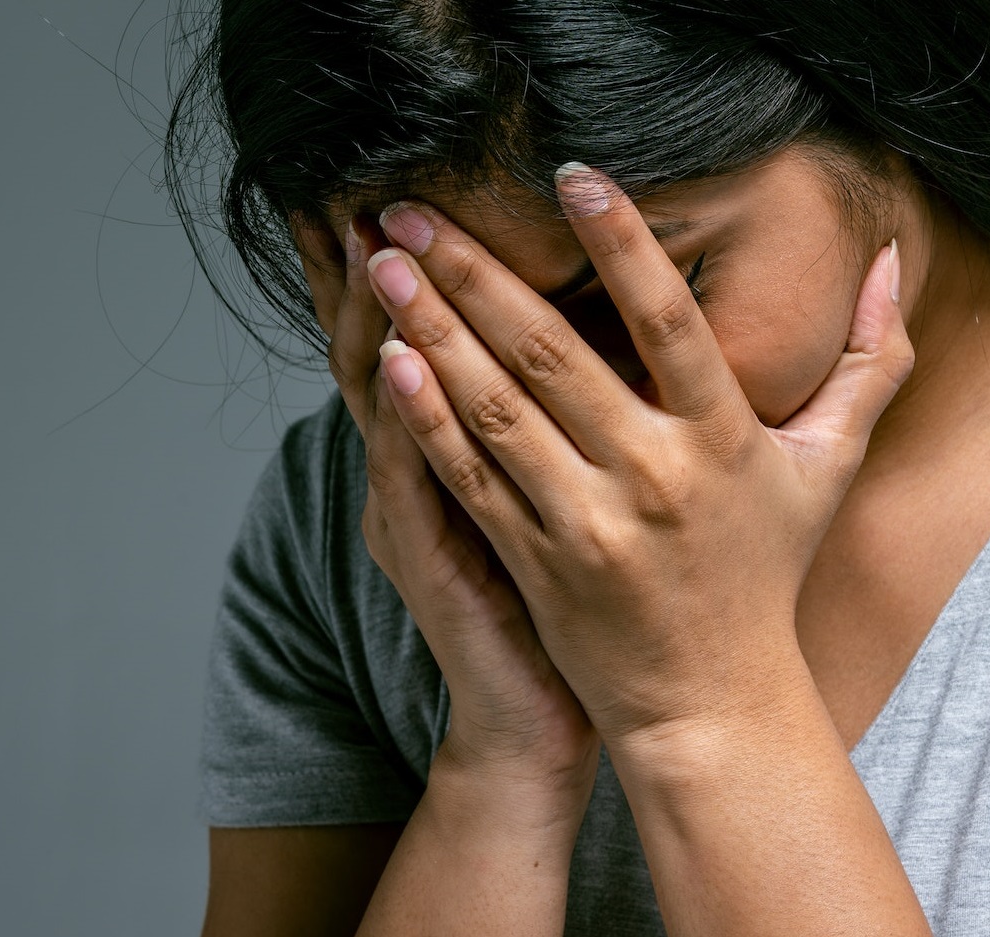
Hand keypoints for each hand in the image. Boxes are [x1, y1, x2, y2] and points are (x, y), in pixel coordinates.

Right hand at [292, 215, 598, 803]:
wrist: (538, 709)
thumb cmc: (564, 597)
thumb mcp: (552, 494)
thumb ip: (559, 417)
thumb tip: (617, 335)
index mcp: (462, 448)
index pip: (424, 341)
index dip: (415, 274)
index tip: (417, 195)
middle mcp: (423, 471)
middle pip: (384, 352)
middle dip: (378, 274)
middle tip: (373, 192)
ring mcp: (417, 513)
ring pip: (389, 401)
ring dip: (381, 323)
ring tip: (380, 246)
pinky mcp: (432, 561)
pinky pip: (413, 479)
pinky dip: (406, 420)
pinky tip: (400, 362)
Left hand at [368, 165, 911, 746]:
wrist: (711, 700)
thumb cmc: (765, 572)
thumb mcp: (831, 467)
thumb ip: (867, 363)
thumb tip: (894, 263)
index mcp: (724, 441)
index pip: (670, 324)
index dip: (623, 243)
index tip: (572, 175)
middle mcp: (652, 476)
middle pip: (551, 354)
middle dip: (476, 271)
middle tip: (416, 205)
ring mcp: (586, 523)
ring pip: (496, 408)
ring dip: (433, 329)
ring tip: (385, 265)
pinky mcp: (536, 561)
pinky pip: (472, 477)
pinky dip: (428, 418)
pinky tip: (390, 362)